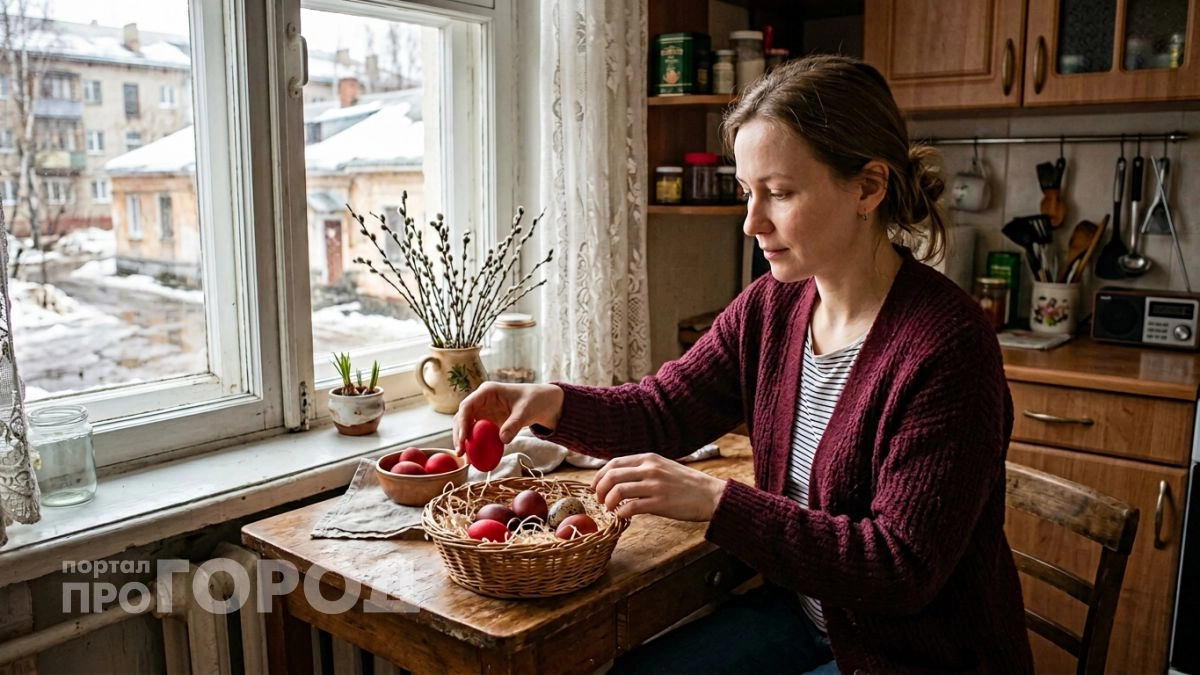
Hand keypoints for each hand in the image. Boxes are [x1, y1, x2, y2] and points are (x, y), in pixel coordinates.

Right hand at [453, 382, 564, 452]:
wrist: (542, 402)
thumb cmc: (534, 400)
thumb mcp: (526, 411)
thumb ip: (514, 424)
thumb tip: (502, 440)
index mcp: (487, 391)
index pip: (467, 406)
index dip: (462, 422)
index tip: (463, 439)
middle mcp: (481, 401)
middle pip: (462, 417)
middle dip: (459, 434)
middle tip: (461, 453)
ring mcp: (483, 412)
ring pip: (466, 426)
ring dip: (464, 441)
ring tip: (466, 458)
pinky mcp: (487, 422)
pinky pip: (477, 433)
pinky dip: (474, 444)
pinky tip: (474, 457)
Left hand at [591, 453, 726, 521]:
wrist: (710, 495)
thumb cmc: (687, 484)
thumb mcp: (664, 466)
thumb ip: (643, 468)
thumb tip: (620, 477)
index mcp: (649, 458)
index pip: (614, 463)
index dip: (600, 476)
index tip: (595, 487)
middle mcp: (650, 469)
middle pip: (612, 476)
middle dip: (600, 490)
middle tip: (599, 500)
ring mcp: (654, 485)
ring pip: (618, 491)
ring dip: (608, 502)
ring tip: (610, 509)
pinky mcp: (660, 503)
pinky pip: (631, 507)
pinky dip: (621, 513)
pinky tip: (622, 516)